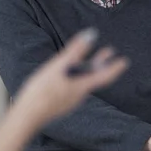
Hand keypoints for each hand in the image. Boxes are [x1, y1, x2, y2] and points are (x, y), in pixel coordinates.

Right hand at [11, 28, 128, 128]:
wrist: (26, 117)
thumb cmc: (41, 91)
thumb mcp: (58, 67)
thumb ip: (75, 50)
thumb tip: (92, 34)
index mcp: (81, 86)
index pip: (104, 76)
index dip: (115, 67)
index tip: (124, 60)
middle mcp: (79, 95)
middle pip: (94, 77)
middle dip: (102, 63)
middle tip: (109, 51)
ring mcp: (69, 101)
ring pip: (84, 82)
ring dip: (89, 69)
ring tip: (90, 60)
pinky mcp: (60, 104)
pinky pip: (73, 87)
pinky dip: (77, 77)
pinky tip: (69, 74)